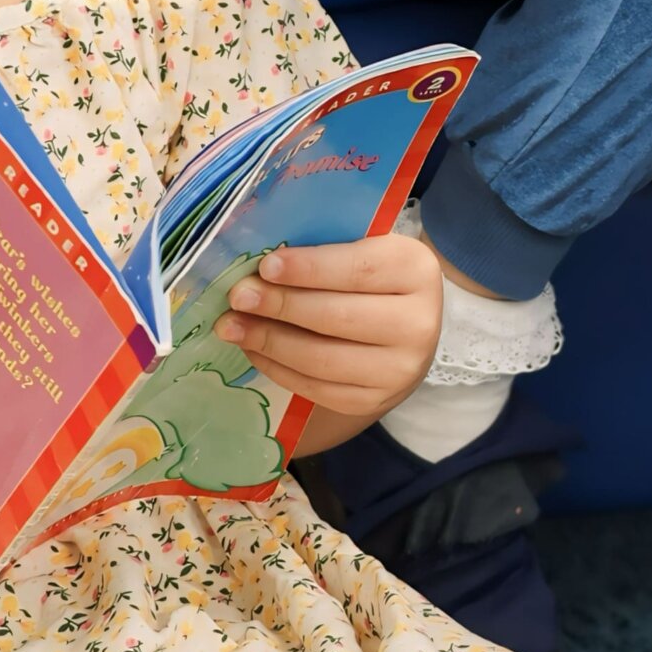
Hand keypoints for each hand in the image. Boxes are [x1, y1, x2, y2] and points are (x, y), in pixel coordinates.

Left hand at [216, 233, 441, 420]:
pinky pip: (316, 387)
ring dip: (269, 341)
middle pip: (337, 317)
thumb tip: (261, 263)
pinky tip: (253, 349)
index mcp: (416, 270)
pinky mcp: (374, 401)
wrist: (404, 331)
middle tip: (238, 297)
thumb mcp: (365, 250)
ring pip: (322, 358)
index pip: (358, 270)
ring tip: (232, 325)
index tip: (266, 266)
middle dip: (280, 306)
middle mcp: (419, 323)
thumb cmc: (372, 278)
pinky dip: (278, 368)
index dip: (309, 269)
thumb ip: (325, 250)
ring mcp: (399, 369)